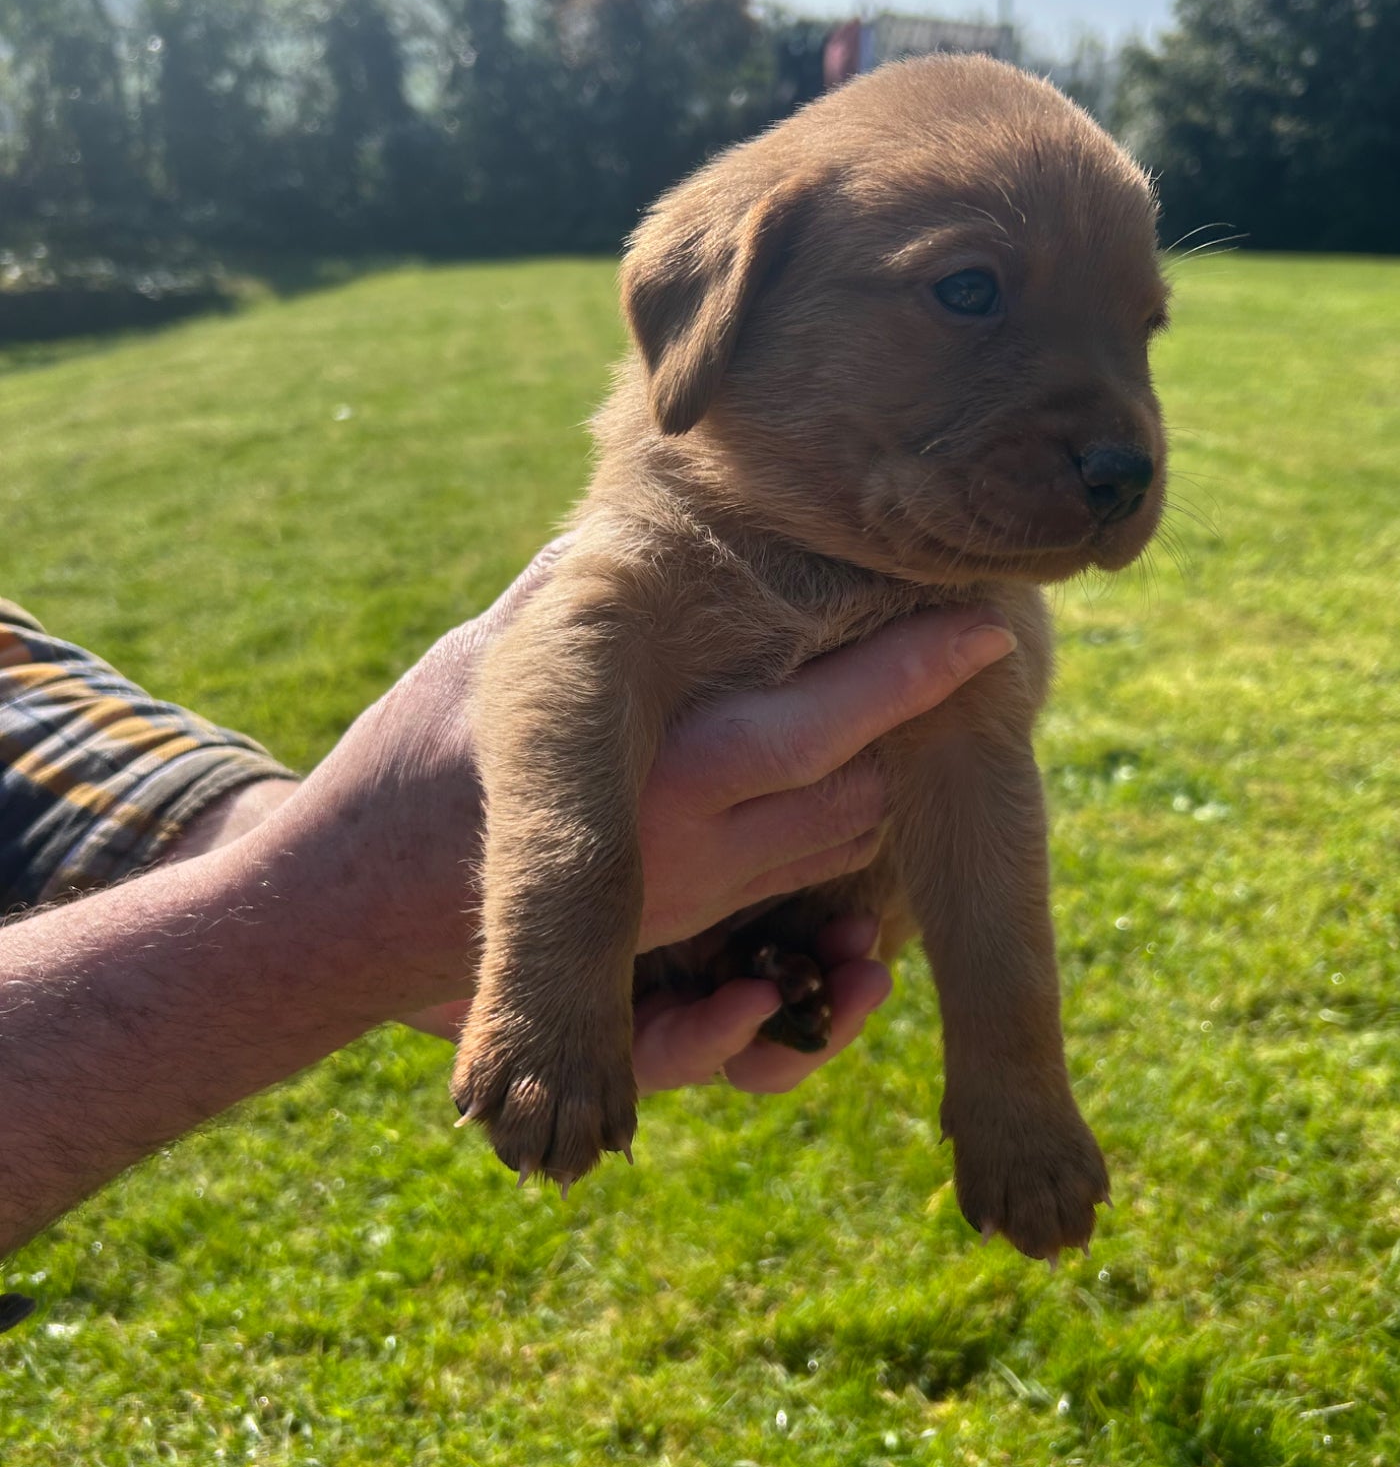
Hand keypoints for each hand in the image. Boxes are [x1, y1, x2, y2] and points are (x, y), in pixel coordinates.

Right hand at [386, 540, 1016, 1090]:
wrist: (342, 918)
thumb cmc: (408, 768)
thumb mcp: (488, 653)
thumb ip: (573, 582)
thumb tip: (636, 502)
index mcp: (665, 774)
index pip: (831, 723)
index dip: (918, 672)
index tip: (991, 625)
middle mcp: (699, 858)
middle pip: (865, 801)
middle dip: (908, 734)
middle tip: (942, 659)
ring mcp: (694, 921)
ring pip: (842, 865)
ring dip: (874, 802)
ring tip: (891, 734)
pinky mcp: (673, 964)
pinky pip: (793, 948)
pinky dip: (832, 916)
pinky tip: (840, 877)